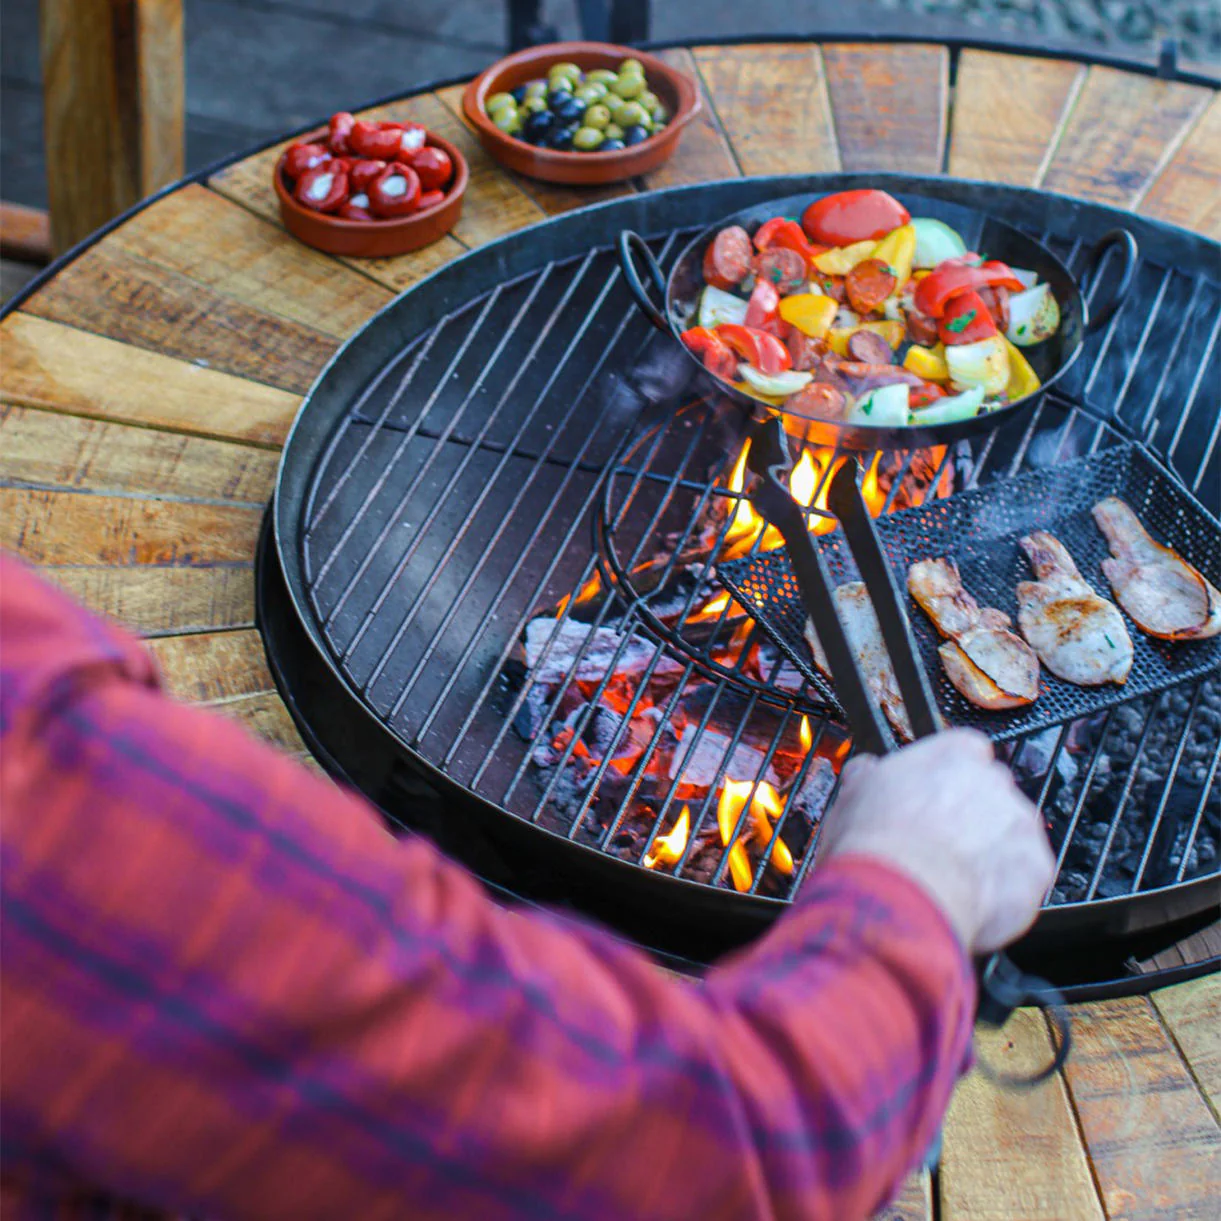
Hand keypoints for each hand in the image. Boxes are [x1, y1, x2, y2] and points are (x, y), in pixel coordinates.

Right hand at [816, 729, 1054, 954]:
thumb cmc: (875, 845)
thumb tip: (866, 771)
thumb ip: (870, 776)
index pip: (965, 755)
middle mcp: (995, 780)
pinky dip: (1005, 892)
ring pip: (1011, 837)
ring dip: (990, 854)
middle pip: (992, 795)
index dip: (947, 783)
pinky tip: (972, 900)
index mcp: (955, 752)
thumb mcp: (852, 795)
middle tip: (940, 846)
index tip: (933, 802)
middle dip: (972, 819)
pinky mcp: (1036, 869)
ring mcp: (1020, 824)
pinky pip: (1024, 879)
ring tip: (954, 880)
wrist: (900, 896)